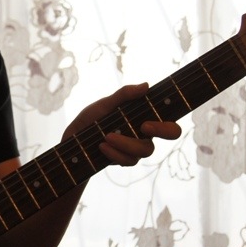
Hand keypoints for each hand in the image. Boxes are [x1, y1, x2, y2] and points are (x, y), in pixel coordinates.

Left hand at [64, 83, 180, 165]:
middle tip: (143, 127)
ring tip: (106, 137)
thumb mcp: (104, 104)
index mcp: (145, 114)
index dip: (169, 119)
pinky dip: (115, 153)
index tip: (147, 123)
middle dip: (162, 130)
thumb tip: (146, 86)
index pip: (169, 115)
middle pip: (171, 132)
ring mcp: (137, 146)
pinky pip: (130, 160)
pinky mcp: (126, 158)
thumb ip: (124, 95)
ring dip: (126, 144)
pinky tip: (102, 146)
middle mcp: (146, 131)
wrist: (73, 140)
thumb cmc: (91, 118)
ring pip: (146, 150)